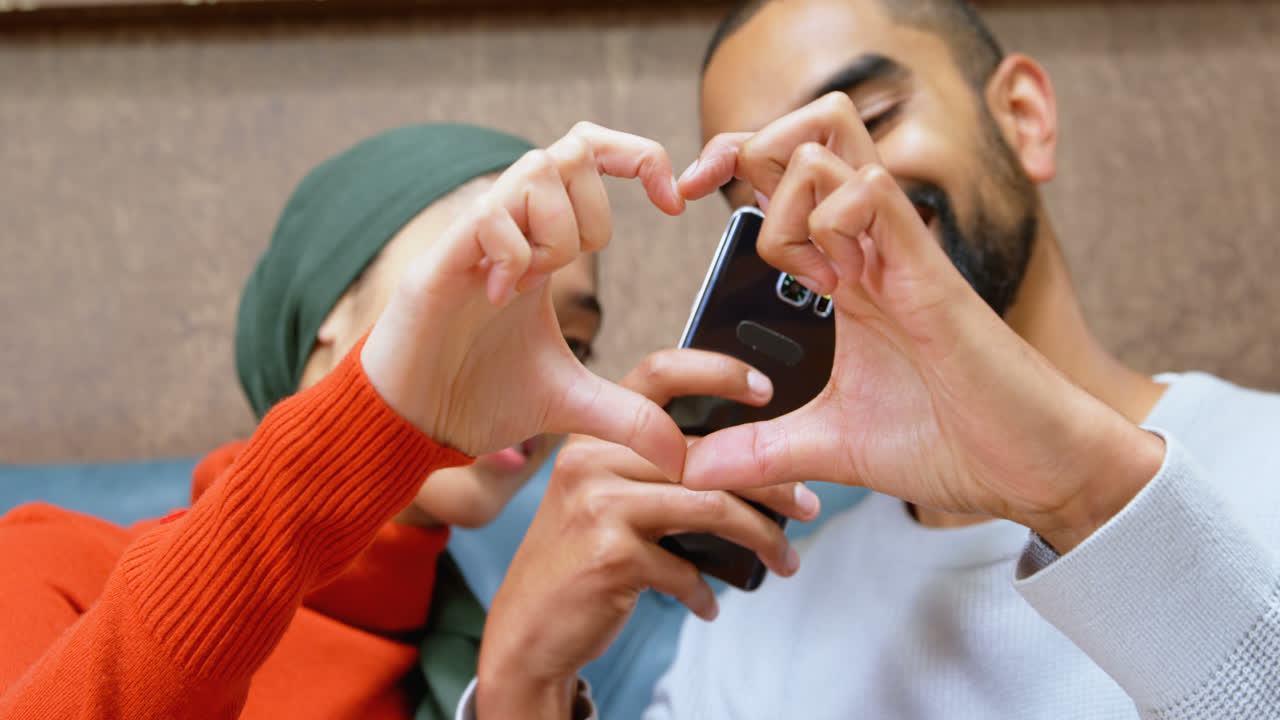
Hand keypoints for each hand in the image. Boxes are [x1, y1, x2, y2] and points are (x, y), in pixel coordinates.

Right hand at [362, 123, 689, 479]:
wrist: (410, 423)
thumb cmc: (474, 397)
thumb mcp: (571, 405)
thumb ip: (630, 418)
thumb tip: (682, 457)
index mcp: (542, 244)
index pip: (592, 155)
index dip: (641, 158)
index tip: (674, 204)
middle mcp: (510, 228)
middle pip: (572, 147)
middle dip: (597, 210)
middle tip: (575, 265)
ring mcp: (473, 238)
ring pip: (536, 170)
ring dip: (556, 228)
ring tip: (533, 284)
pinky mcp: (440, 260)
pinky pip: (490, 216)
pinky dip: (513, 253)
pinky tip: (501, 298)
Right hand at [475, 349, 819, 718]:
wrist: (527, 630)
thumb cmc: (580, 560)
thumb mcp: (606, 499)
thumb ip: (657, 471)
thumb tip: (750, 465)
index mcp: (595, 432)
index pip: (659, 374)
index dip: (717, 370)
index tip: (768, 388)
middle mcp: (590, 457)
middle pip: (706, 452)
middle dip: (771, 483)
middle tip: (809, 505)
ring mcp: (597, 503)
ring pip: (711, 506)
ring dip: (761, 539)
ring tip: (784, 561)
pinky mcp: (608, 554)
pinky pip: (685, 567)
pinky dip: (706, 590)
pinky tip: (710, 604)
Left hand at [678, 93, 1163, 549]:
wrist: (1034, 469)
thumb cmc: (955, 442)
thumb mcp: (833, 447)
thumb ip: (761, 451)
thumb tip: (693, 469)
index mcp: (849, 276)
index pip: (786, 178)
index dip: (731, 164)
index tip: (686, 194)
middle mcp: (872, 250)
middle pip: (812, 132)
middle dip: (751, 146)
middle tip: (716, 195)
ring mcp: (901, 254)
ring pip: (833, 147)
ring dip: (786, 192)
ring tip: (799, 265)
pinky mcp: (930, 275)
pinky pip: (874, 196)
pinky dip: (833, 216)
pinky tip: (834, 277)